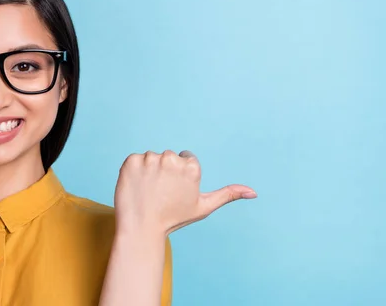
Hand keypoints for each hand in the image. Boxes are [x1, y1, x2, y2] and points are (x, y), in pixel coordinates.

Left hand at [114, 150, 255, 235]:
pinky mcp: (131, 161)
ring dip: (149, 171)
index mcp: (191, 167)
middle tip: (160, 193)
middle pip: (168, 158)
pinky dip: (134, 172)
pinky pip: (134, 160)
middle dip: (165, 171)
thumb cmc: (173, 219)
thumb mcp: (203, 207)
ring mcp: (149, 159)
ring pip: (151, 159)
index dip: (180, 177)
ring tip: (148, 192)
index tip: (174, 191)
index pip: (186, 160)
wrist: (141, 228)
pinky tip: (136, 187)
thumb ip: (227, 195)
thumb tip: (254, 193)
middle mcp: (171, 159)